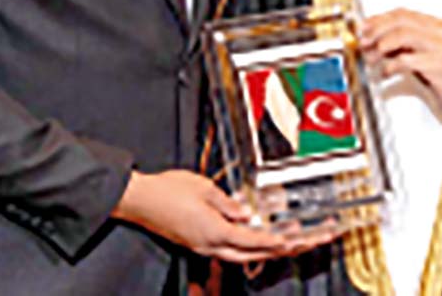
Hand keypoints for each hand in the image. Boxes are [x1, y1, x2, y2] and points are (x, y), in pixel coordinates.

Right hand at [112, 169, 336, 262]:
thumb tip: (244, 213)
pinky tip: (255, 236)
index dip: (276, 241)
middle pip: (252, 252)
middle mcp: (210, 244)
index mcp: (214, 231)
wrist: (139, 200)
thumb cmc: (166, 191)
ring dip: (265, 248)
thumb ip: (227, 202)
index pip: (253, 240)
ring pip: (241, 254)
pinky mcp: (196, 242)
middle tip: (303, 241)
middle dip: (280, 248)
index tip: (295, 240)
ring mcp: (202, 246)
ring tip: (287, 241)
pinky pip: (227, 248)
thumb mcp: (203, 188)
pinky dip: (246, 244)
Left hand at [359, 8, 441, 124]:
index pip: (401, 13)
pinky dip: (392, 65)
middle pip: (400, 21)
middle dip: (377, 30)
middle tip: (364, 41)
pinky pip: (408, 60)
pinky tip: (386, 72)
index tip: (363, 28)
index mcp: (434, 24)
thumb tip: (372, 39)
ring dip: (382, 46)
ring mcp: (440, 46)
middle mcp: (438, 31)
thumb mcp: (422, 52)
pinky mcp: (439, 64)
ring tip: (372, 57)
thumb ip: (401, 43)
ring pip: (403, 36)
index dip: (379, 19)